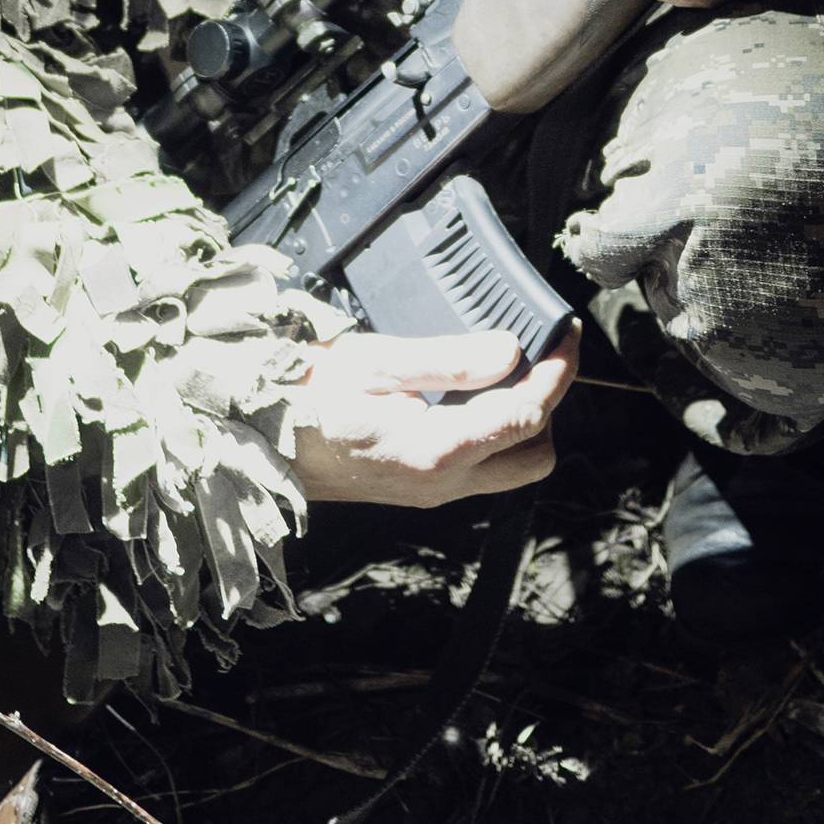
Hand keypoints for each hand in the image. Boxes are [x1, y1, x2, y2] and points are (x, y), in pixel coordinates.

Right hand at [291, 324, 578, 507]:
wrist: (258, 443)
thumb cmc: (305, 396)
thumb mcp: (374, 362)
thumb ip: (448, 359)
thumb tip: (511, 350)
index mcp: (434, 451)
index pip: (525, 415)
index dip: (556, 371)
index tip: (564, 331)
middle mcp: (444, 483)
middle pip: (534, 455)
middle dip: (547, 403)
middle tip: (536, 354)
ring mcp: (434, 493)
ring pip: (512, 467)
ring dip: (522, 419)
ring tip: (502, 368)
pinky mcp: (424, 489)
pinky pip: (483, 467)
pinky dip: (494, 431)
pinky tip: (471, 391)